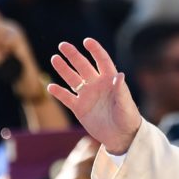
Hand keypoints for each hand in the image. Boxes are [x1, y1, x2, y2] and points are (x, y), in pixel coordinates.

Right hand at [49, 39, 141, 154]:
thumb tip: (119, 75)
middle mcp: (97, 84)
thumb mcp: (126, 105)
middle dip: (73, 55)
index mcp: (110, 80)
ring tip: (54, 59)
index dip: (95, 50)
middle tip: (63, 45)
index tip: (87, 41)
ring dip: (63, 69)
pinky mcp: (79, 108)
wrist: (121, 137)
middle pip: (83, 66)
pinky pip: (67, 98)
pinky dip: (59, 92)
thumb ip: (121, 90)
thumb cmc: (128, 119)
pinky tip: (51, 87)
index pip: (101, 60)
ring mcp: (87, 96)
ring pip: (72, 79)